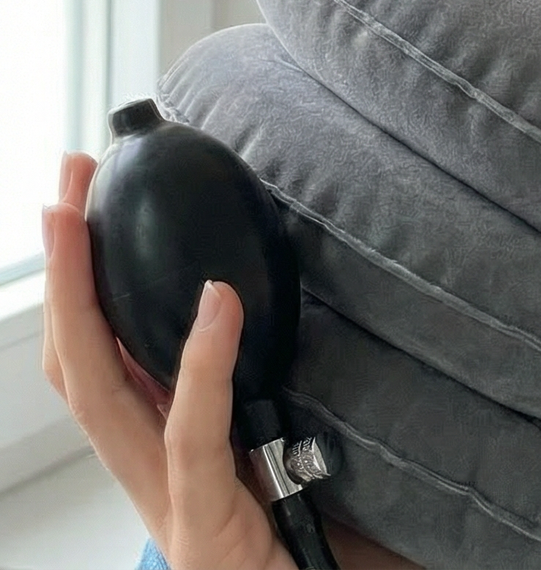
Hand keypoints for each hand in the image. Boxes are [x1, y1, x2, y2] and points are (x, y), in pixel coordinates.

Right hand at [41, 151, 295, 569]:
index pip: (96, 354)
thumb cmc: (304, 529)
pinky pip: (191, 434)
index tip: (75, 201)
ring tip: (85, 218)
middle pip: (78, 358)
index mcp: (156, 445)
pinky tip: (215, 302)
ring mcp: (167, 500)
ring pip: (101, 391)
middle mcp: (145, 469)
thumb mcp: (267, 438)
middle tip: (62, 184)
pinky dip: (201, 365)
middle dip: (62, 269)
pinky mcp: (206, 523)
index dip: (76, 280)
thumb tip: (263, 285)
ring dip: (84, 301)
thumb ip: (249, 381)